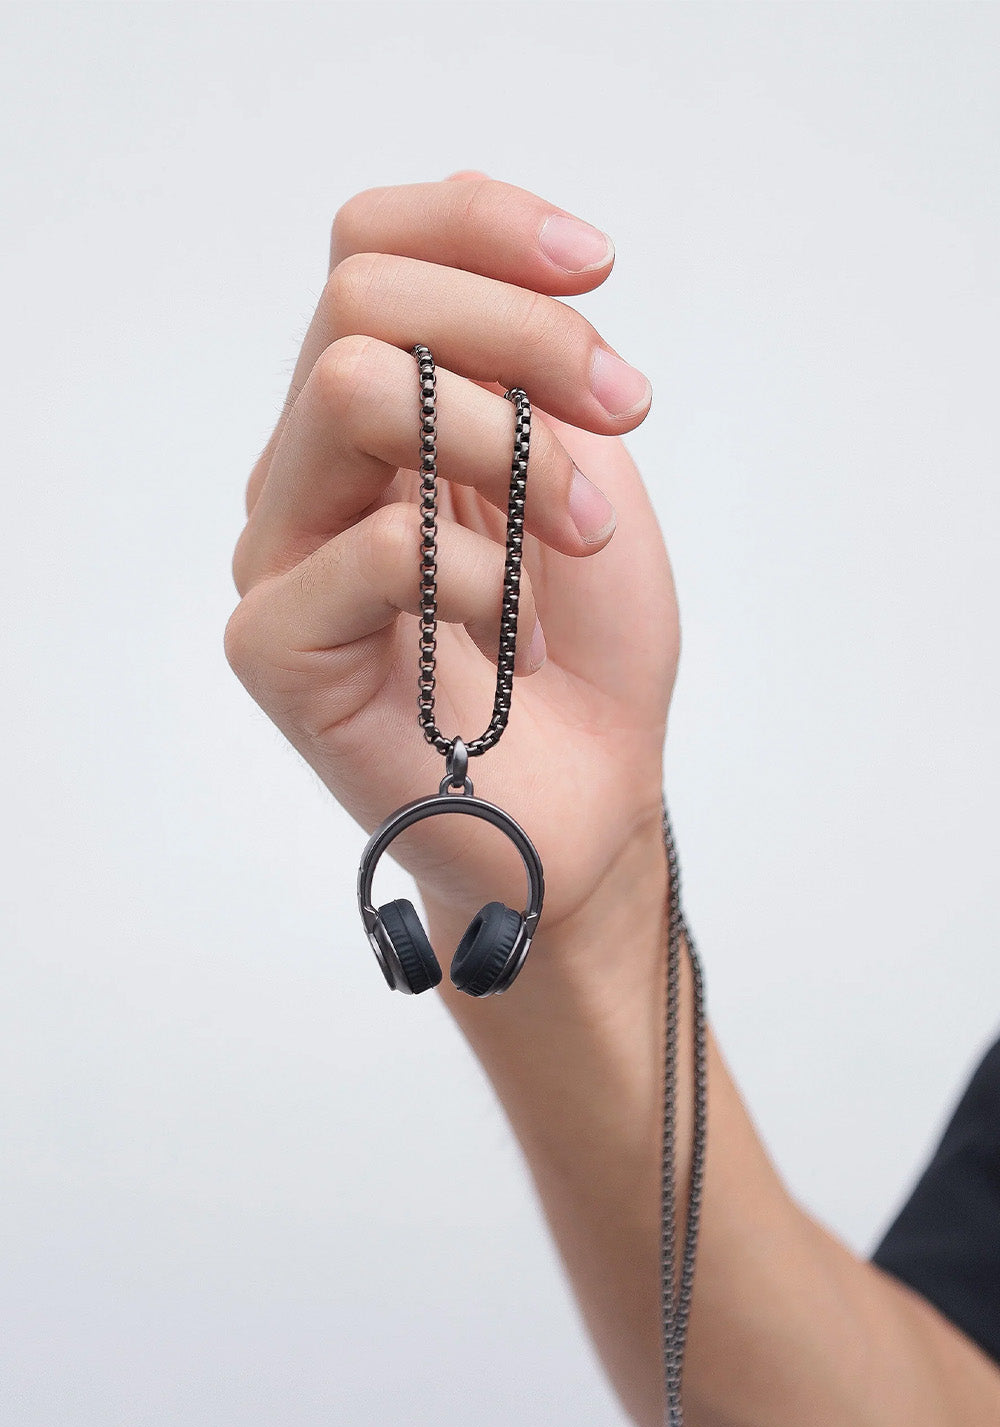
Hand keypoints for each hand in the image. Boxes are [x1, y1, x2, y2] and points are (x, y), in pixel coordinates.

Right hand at [225, 172, 678, 945]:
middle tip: (625, 411)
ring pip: (354, 391)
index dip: (480, 226)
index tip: (599, 267)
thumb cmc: (586, 648)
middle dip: (526, 337)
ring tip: (577, 542)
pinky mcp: (275, 646)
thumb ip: (520, 354)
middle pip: (360, 296)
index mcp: (373, 420)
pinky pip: (379, 546)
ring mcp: (281, 556)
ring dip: (511, 449)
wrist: (591, 802)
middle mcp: (309, 472)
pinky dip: (484, 578)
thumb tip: (477, 193)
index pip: (369, 249)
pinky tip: (511, 640)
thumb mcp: (583, 465)